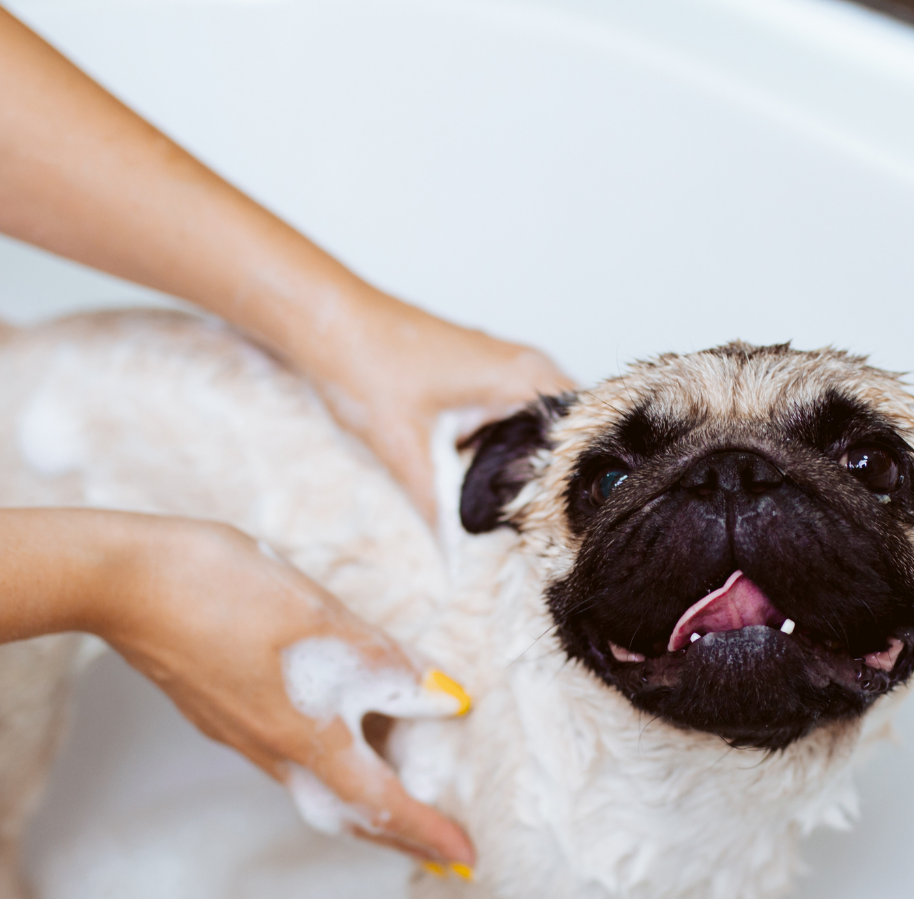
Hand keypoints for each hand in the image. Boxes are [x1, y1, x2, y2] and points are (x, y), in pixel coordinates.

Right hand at [94, 516, 475, 867]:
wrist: (122, 581)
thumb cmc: (224, 591)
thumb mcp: (323, 618)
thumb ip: (386, 664)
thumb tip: (446, 699)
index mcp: (304, 737)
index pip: (382, 803)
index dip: (429, 832)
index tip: (466, 858)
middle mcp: (271, 751)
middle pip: (345, 814)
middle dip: (397, 836)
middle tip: (438, 850)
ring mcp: (239, 734)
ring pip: (315, 787)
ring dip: (363, 803)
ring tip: (401, 796)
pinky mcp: (219, 710)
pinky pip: (289, 757)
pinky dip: (330, 764)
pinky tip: (340, 737)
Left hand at [258, 285, 574, 521]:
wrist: (326, 322)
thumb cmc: (365, 363)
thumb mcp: (406, 451)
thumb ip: (438, 511)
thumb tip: (456, 562)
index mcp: (524, 377)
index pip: (586, 435)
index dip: (578, 484)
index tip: (566, 525)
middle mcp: (525, 366)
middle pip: (569, 434)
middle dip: (557, 480)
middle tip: (545, 528)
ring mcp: (504, 367)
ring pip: (542, 426)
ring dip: (533, 464)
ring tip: (521, 510)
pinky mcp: (482, 374)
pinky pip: (515, 417)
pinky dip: (509, 448)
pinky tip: (489, 479)